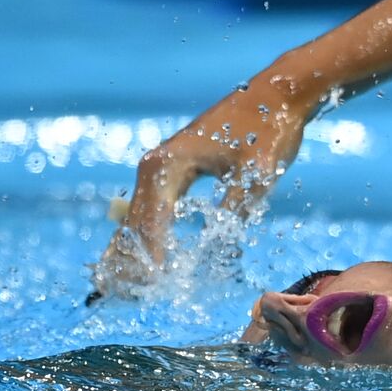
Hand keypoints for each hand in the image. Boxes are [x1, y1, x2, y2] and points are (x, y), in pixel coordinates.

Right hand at [91, 85, 305, 296]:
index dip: (150, 257)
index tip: (149, 287)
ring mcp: (161, 165)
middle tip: (115, 296)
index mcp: (169, 165)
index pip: (152, 221)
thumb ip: (234, 211)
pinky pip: (151, 207)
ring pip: (137, 215)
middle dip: (127, 260)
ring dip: (129, 250)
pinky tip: (142, 259)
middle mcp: (156, 164)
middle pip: (134, 221)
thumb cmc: (269, 130)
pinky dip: (144, 234)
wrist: (277, 95)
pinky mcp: (173, 168)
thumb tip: (220, 251)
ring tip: (114, 286)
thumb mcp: (256, 175)